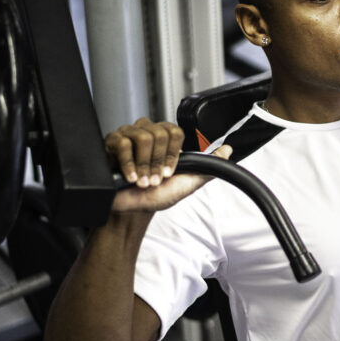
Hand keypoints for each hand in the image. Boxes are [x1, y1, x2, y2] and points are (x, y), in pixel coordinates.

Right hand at [104, 118, 232, 212]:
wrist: (133, 209)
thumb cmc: (158, 195)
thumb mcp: (188, 182)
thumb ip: (209, 165)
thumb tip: (228, 150)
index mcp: (165, 138)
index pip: (174, 131)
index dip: (173, 154)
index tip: (169, 173)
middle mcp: (147, 132)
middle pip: (158, 133)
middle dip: (158, 162)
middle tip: (155, 180)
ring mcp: (128, 135)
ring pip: (142, 137)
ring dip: (144, 165)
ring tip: (143, 181)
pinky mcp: (112, 143)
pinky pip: (122, 144)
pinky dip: (128, 164)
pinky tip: (131, 177)